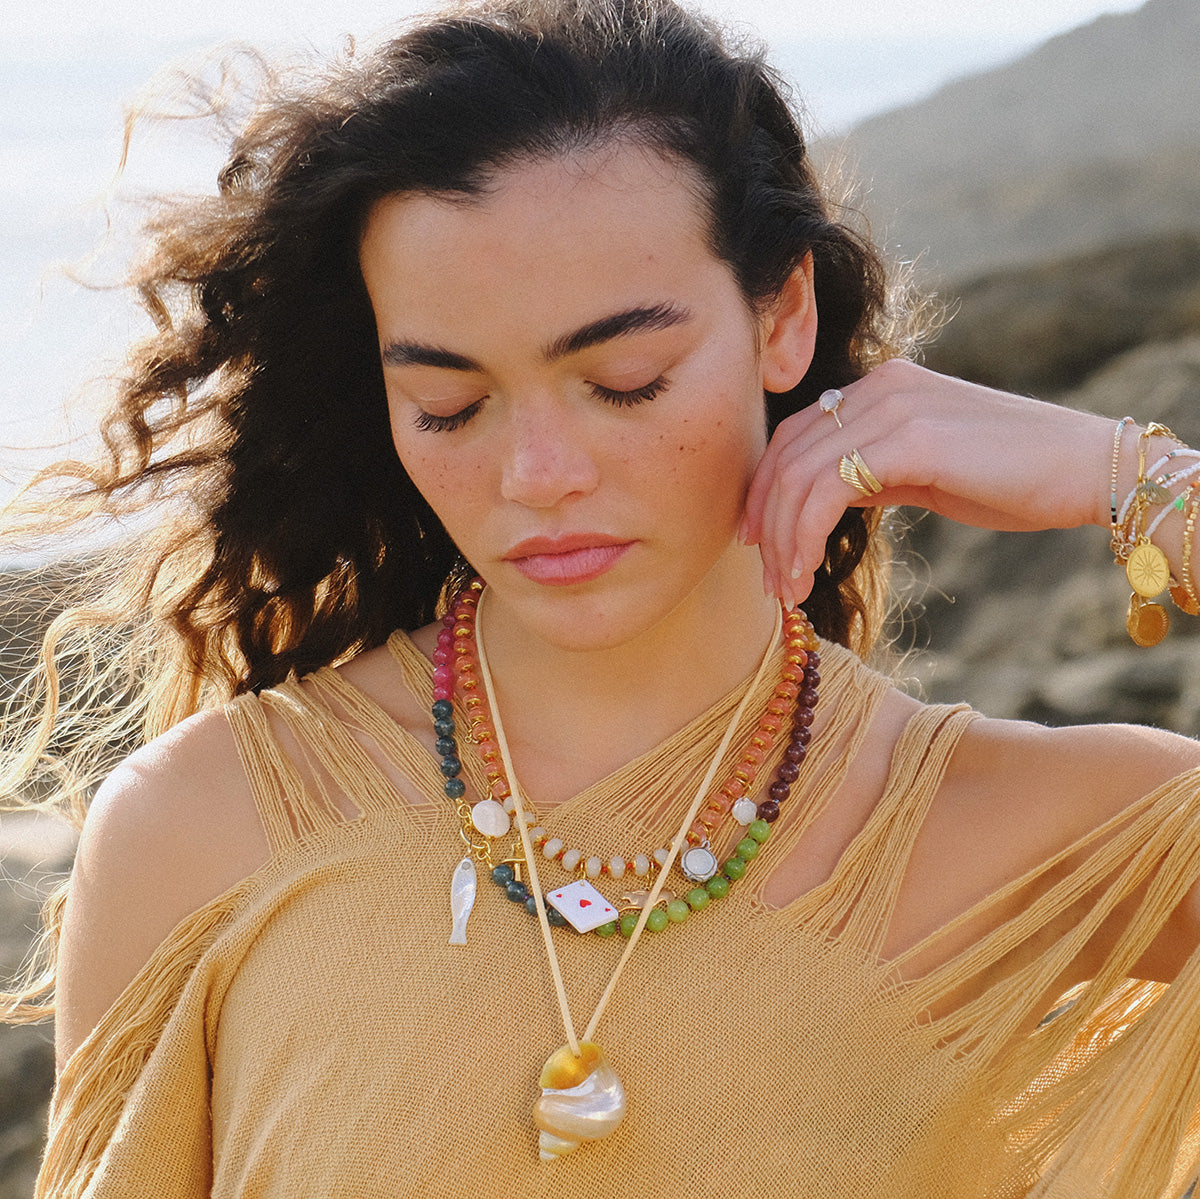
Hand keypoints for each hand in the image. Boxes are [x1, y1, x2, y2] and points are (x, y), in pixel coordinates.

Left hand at [741, 360, 1116, 606]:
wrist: (1089, 472)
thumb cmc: (1011, 479)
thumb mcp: (924, 469)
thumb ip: (870, 472)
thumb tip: (819, 501)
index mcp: (882, 386)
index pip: (795, 435)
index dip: (764, 491)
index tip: (755, 541)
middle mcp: (881, 385)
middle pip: (787, 455)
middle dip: (766, 525)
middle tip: (768, 582)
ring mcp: (895, 406)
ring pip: (799, 476)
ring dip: (782, 542)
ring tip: (786, 591)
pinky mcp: (912, 438)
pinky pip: (827, 490)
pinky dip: (804, 536)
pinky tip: (806, 572)